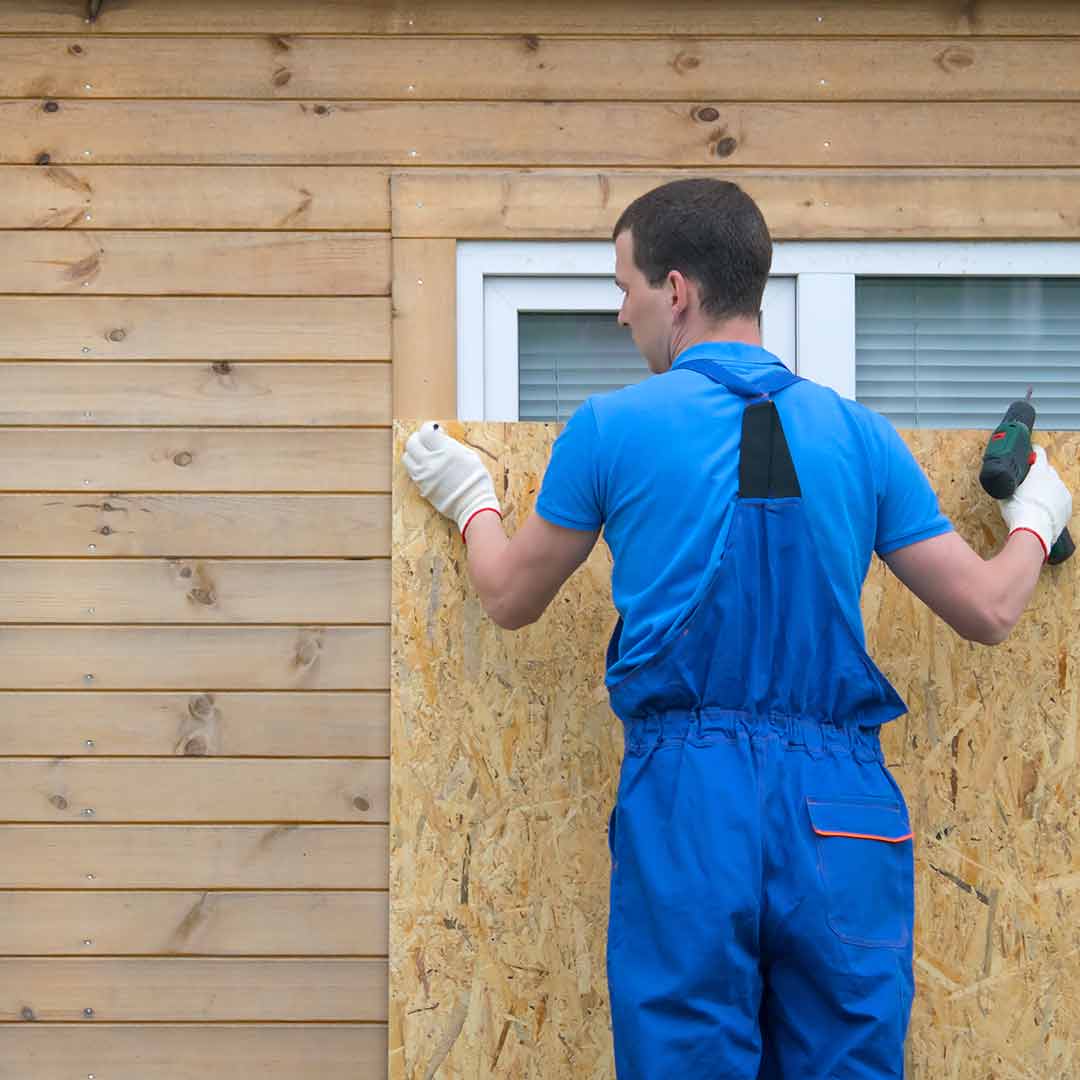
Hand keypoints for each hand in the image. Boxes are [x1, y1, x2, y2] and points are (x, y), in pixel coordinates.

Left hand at [402, 422, 501, 536]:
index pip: (426, 432)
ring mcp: (424, 475)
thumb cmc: (476, 481)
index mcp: (446, 451)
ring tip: (422, 453)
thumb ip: (452, 446)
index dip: (428, 428)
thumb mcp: (469, 456)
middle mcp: (432, 462)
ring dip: (413, 453)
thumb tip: (440, 439)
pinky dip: (415, 466)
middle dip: (417, 438)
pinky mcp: (422, 487)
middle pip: (412, 443)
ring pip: (407, 458)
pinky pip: (411, 472)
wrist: (474, 505)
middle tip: (424, 439)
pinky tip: (424, 466)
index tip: (433, 429)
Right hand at [998, 446, 1072, 560]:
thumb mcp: (1005, 495)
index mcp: (1039, 471)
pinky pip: (1059, 498)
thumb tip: (1003, 482)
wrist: (1034, 531)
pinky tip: (1042, 509)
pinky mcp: (1067, 504)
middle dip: (1038, 474)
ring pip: (1053, 484)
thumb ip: (1008, 484)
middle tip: (1027, 483)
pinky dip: (1053, 501)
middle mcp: (1054, 478)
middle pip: (1047, 469)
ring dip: (1046, 488)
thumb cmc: (1019, 512)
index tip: (1030, 454)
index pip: (1039, 453)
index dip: (1033, 452)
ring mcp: (1062, 491)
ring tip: (1034, 500)